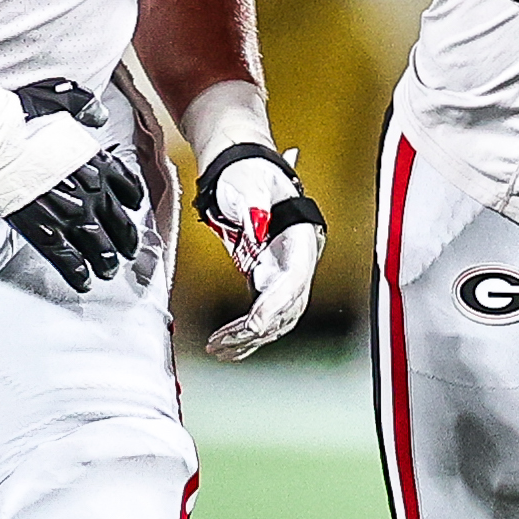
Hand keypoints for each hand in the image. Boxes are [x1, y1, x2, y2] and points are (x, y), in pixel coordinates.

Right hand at [0, 78, 153, 290]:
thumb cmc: (20, 116)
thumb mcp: (61, 99)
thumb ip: (85, 108)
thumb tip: (99, 114)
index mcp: (97, 161)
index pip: (128, 186)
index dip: (132, 201)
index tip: (132, 209)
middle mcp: (91, 191)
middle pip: (120, 223)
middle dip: (126, 240)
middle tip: (128, 250)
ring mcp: (70, 214)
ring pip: (98, 247)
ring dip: (107, 261)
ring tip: (109, 271)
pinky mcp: (46, 231)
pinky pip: (69, 260)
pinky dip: (79, 274)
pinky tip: (84, 282)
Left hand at [191, 137, 327, 360]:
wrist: (243, 169)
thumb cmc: (248, 173)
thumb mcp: (249, 183)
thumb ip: (254, 205)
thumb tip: (256, 226)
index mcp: (301, 237)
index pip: (294, 279)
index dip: (275, 305)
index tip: (252, 323)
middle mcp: (298, 261)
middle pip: (286, 306)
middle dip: (256, 329)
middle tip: (223, 342)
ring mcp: (284, 274)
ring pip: (276, 319)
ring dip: (248, 339)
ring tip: (217, 350)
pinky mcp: (267, 281)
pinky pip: (263, 317)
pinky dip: (246, 335)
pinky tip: (227, 347)